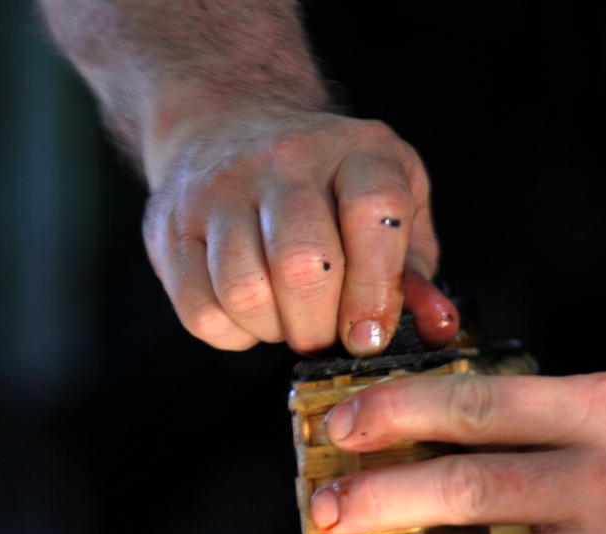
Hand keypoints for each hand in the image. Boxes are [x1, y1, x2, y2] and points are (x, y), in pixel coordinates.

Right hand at [142, 110, 457, 354]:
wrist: (227, 126)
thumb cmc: (323, 183)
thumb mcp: (389, 200)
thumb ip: (412, 267)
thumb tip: (434, 327)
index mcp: (355, 149)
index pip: (374, 213)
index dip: (376, 290)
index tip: (368, 334)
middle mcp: (283, 160)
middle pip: (303, 264)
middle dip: (319, 326)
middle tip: (324, 334)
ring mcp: (218, 190)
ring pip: (245, 293)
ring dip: (273, 329)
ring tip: (285, 317)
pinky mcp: (171, 226)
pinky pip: (201, 311)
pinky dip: (231, 331)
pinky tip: (247, 310)